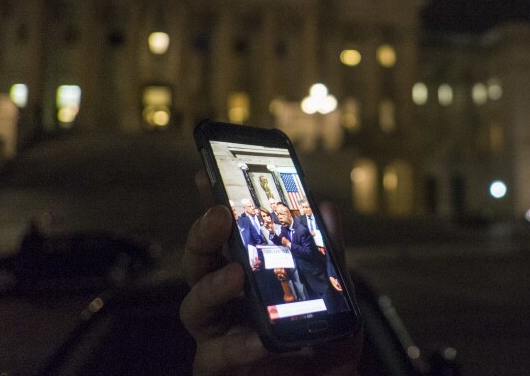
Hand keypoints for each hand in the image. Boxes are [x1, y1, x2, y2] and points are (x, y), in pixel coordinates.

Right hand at [180, 172, 361, 374]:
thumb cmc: (324, 342)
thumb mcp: (335, 293)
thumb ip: (327, 254)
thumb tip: (325, 208)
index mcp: (246, 276)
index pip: (223, 238)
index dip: (212, 205)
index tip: (207, 173)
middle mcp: (226, 304)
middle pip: (197, 265)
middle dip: (202, 236)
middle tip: (219, 215)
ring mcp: (218, 338)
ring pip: (193, 308)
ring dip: (212, 287)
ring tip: (235, 274)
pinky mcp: (220, 369)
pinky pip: (216, 357)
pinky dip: (237, 346)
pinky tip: (258, 339)